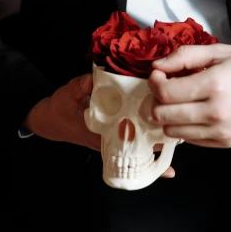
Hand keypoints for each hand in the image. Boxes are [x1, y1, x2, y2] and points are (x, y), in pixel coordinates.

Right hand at [23, 73, 175, 178]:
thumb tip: (92, 80)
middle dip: (157, 143)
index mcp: (99, 132)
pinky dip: (148, 143)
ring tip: (179, 137)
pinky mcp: (114, 130)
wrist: (51, 118)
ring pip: (138, 143)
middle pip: (137, 145)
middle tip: (179, 138)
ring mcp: (112, 136)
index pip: (126, 141)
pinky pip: (133, 139)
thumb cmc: (60, 108)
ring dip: (155, 140)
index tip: (164, 141)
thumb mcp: (68, 94)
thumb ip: (80, 87)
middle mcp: (109, 139)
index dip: (145, 142)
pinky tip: (165, 151)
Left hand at [149, 44, 230, 147]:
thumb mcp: (222, 51)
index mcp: (214, 84)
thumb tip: (158, 66)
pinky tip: (196, 111)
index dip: (155, 81)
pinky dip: (185, 127)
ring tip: (183, 99)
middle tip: (167, 86)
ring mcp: (220, 132)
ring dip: (169, 115)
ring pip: (172, 132)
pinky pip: (191, 140)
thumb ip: (186, 55)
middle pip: (162, 115)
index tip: (160, 73)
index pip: (164, 92)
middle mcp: (215, 112)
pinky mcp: (226, 144)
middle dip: (157, 99)